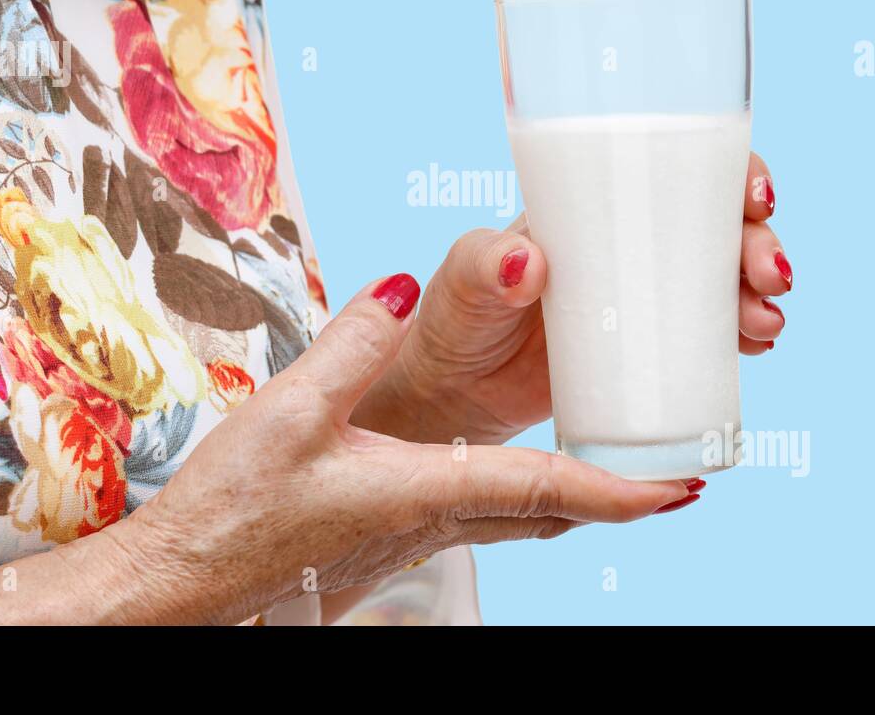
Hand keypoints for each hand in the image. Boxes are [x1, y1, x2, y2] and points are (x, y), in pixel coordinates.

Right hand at [115, 274, 696, 623]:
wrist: (184, 589)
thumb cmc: (231, 512)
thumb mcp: (288, 410)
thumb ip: (354, 342)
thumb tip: (408, 286)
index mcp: (424, 490)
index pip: (551, 488)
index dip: (626, 489)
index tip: (689, 485)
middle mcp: (433, 521)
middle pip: (552, 511)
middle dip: (619, 496)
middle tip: (674, 474)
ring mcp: (413, 537)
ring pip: (521, 520)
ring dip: (576, 497)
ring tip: (613, 468)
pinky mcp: (389, 537)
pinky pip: (482, 519)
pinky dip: (525, 498)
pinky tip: (507, 475)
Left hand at [356, 154, 789, 445]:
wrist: (455, 394)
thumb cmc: (455, 321)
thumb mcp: (461, 282)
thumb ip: (482, 267)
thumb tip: (526, 261)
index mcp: (592, 207)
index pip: (675, 167)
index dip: (730, 172)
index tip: (755, 198)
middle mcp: (628, 245)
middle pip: (717, 225)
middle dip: (759, 242)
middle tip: (768, 279)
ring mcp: (643, 299)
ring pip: (724, 279)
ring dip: (760, 292)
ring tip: (763, 327)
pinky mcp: (648, 352)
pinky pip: (712, 334)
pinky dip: (744, 334)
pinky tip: (757, 346)